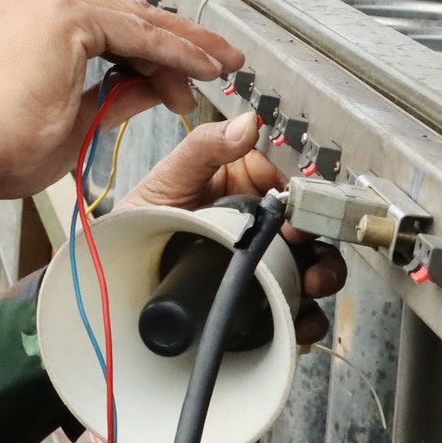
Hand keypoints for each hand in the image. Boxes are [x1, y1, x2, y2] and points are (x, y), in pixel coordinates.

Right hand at [0, 0, 242, 218]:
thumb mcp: (74, 119)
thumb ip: (117, 95)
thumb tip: (156, 88)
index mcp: (24, 25)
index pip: (105, 32)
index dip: (152, 57)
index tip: (184, 82)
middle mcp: (33, 4)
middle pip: (125, 19)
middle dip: (180, 44)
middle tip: (221, 63)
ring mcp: (45, 5)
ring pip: (135, 22)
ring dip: (184, 48)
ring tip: (222, 69)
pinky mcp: (63, 17)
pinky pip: (135, 33)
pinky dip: (173, 52)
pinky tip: (202, 70)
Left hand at [116, 112, 347, 344]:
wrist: (119, 275)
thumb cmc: (141, 221)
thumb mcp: (170, 178)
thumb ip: (205, 147)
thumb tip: (248, 123)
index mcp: (245, 189)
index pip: (291, 190)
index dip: (303, 200)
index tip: (299, 212)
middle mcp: (259, 226)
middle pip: (310, 232)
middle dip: (320, 243)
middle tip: (309, 251)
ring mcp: (262, 265)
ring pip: (311, 269)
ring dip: (322, 276)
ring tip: (312, 284)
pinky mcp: (258, 302)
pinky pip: (294, 311)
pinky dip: (305, 319)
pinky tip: (299, 319)